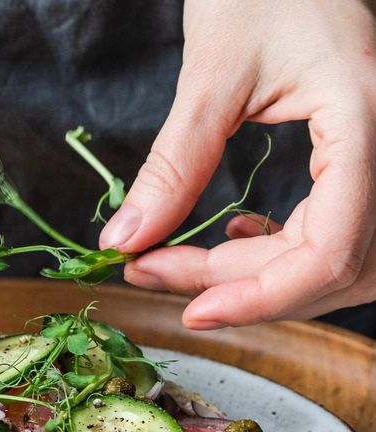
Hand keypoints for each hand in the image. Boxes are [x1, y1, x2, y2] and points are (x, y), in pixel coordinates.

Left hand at [98, 0, 375, 328]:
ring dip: (249, 275)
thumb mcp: (212, 74)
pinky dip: (274, 252)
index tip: (191, 312)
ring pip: (325, 261)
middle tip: (151, 270)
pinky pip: (329, 235)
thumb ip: (172, 163)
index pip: (332, 251)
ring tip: (175, 258)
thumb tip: (126, 239)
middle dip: (234, 285)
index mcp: (367, 124)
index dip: (262, 297)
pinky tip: (231, 237)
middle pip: (325, 267)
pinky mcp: (357, 163)